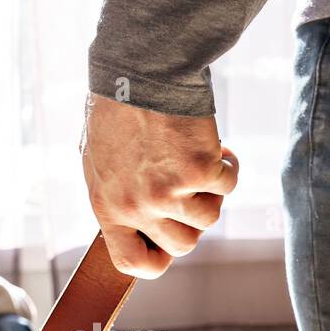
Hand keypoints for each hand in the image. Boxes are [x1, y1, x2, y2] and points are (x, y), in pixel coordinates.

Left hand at [81, 93, 238, 278]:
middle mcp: (137, 205)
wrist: (141, 68)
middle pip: (183, 245)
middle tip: (190, 191)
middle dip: (192, 221)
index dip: (155, 262)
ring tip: (199, 162)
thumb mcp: (102, 162)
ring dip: (211, 192)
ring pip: (209, 218)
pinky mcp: (199, 171)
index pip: (130, 261)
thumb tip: (142, 227)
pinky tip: (217, 148)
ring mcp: (169, 191)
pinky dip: (228, 167)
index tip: (166, 247)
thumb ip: (119, 198)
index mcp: (107, 206)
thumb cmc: (120, 110)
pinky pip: (228, 186)